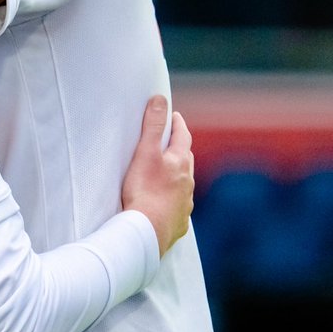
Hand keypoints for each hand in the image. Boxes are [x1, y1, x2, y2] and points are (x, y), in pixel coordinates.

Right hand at [120, 95, 194, 256]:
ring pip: (184, 184)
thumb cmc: (144, 191)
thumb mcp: (145, 152)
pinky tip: (165, 204)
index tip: (174, 116)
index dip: (178, 124)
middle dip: (179, 149)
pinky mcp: (177, 222)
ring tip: (166, 174)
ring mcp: (184, 203)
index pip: (183, 137)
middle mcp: (188, 182)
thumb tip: (160, 100)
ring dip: (177, 176)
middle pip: (186, 160)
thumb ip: (153, 125)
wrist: (147, 231)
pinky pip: (178, 207)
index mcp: (180, 163)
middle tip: (170, 142)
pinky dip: (173, 200)